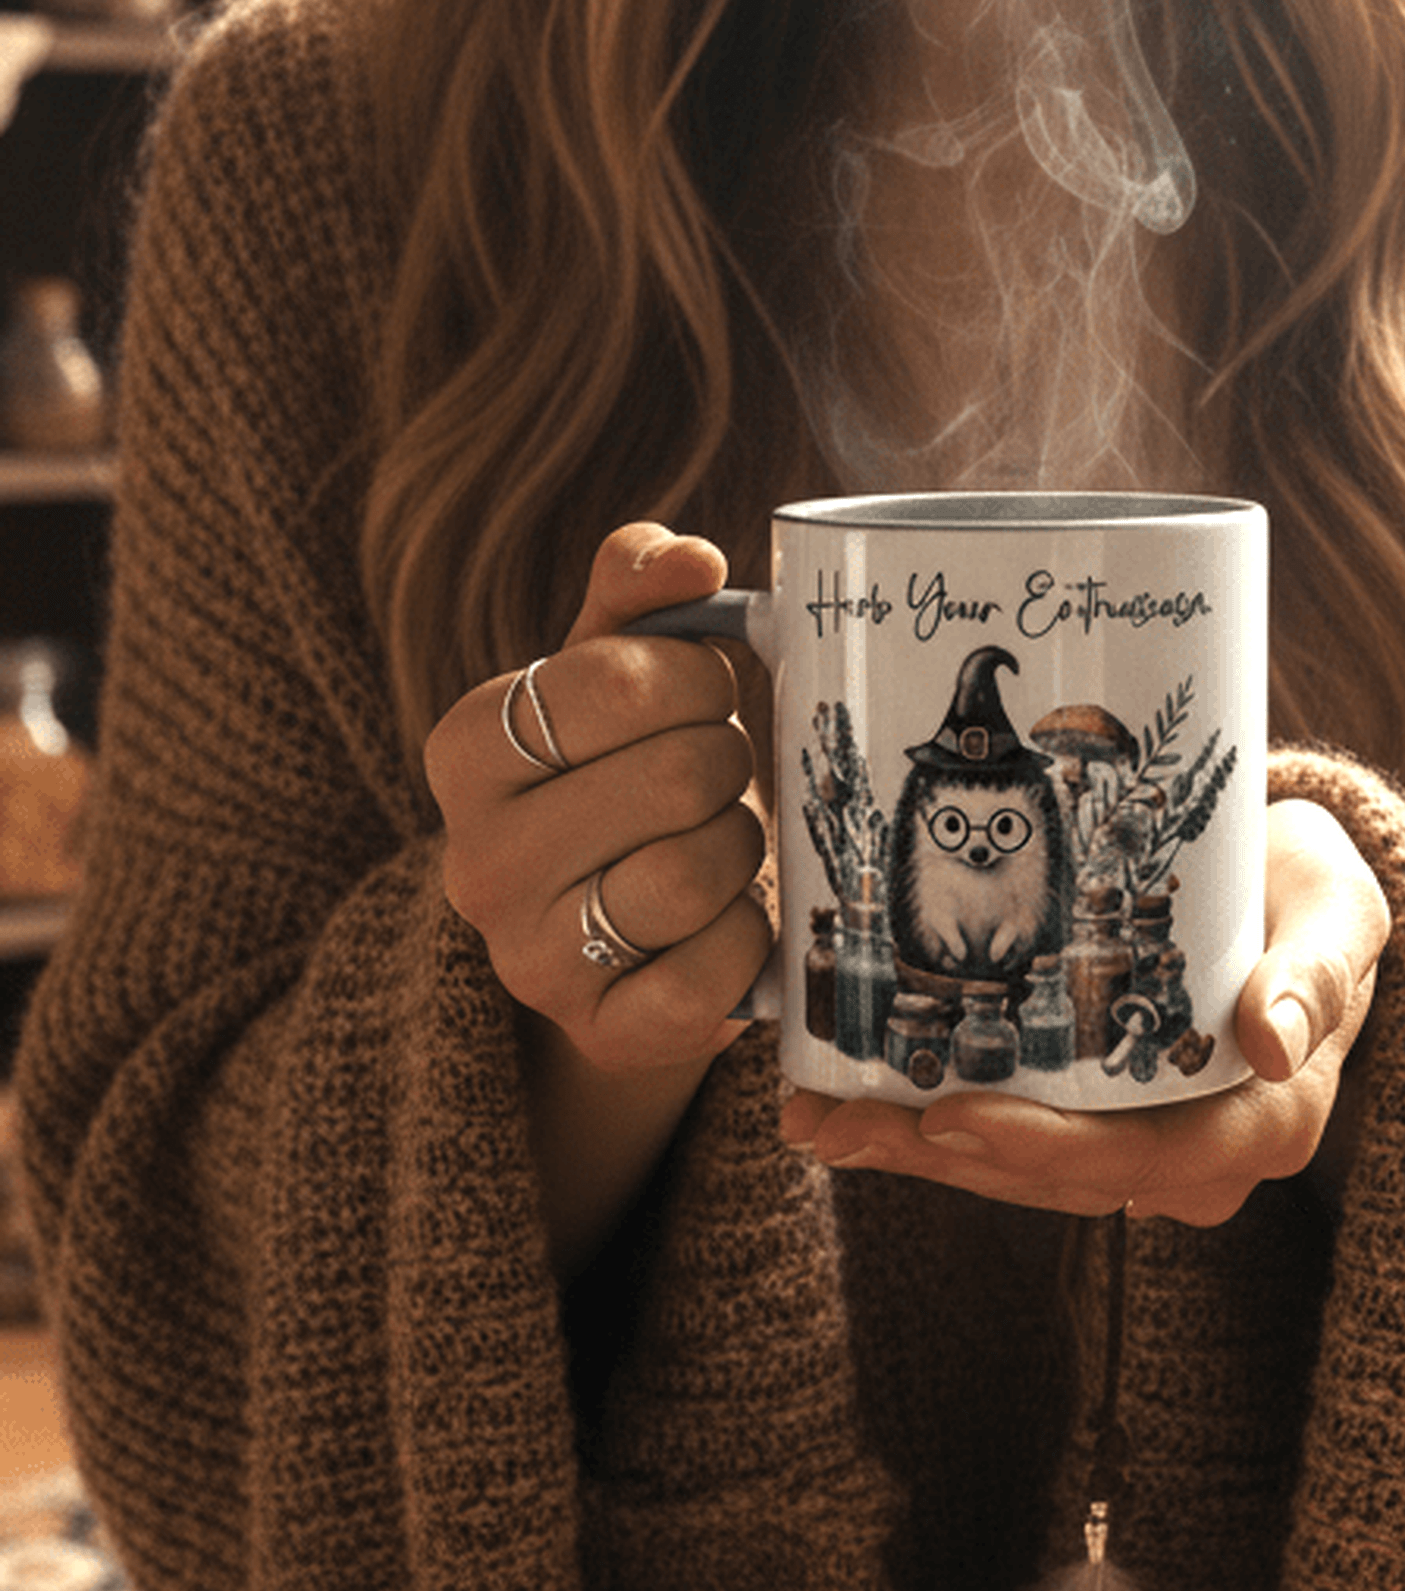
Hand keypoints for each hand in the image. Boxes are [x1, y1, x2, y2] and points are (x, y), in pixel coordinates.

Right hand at [425, 524, 772, 1273]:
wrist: (625, 931)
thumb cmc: (629, 776)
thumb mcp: (617, 673)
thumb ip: (638, 591)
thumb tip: (689, 557)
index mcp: (467, 749)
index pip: (623, 682)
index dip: (701, 678)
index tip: (706, 693)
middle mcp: (476, 860)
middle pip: (678, 777)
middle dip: (727, 763)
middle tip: (718, 774)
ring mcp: (531, 959)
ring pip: (699, 873)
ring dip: (742, 847)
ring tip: (720, 843)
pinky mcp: (604, 1033)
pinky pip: (717, 971)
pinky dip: (751, 937)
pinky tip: (731, 918)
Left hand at [781, 799, 1387, 1224]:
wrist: (1297, 900)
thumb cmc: (1315, 895)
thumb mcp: (1340, 909)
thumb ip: (1319, 965)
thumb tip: (1275, 1039)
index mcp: (1263, 1123)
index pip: (1143, 1159)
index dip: (1042, 1150)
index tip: (949, 1118)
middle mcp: (1197, 1159)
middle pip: (1056, 1179)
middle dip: (939, 1157)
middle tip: (834, 1121)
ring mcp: (1142, 1149)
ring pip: (1017, 1173)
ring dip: (912, 1150)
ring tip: (813, 1116)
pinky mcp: (1096, 1125)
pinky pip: (1009, 1143)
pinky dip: (926, 1128)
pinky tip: (843, 1105)